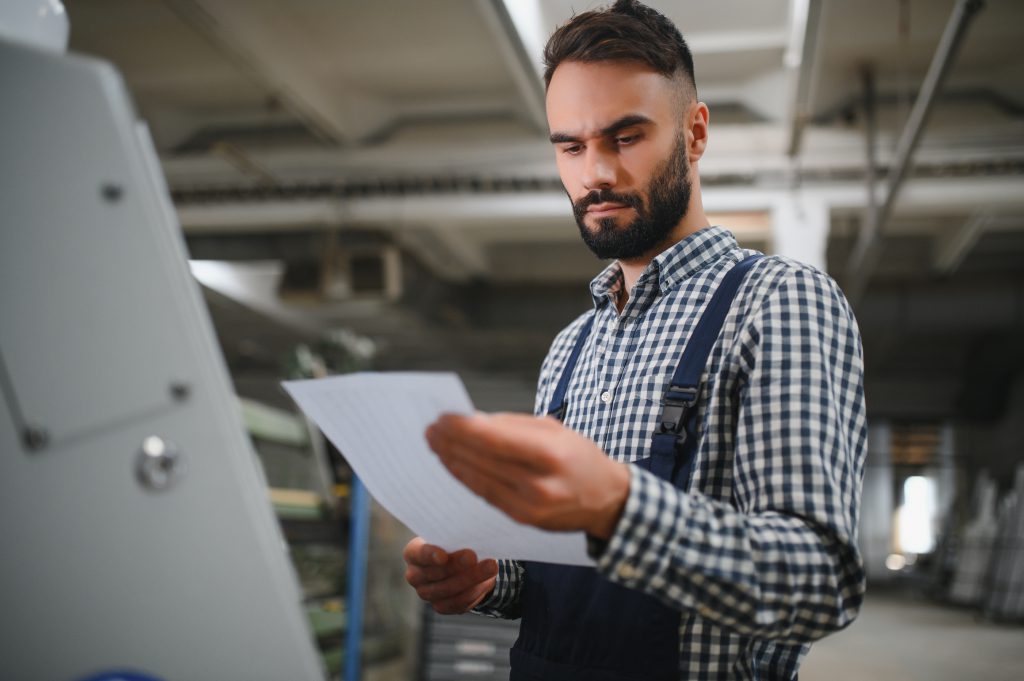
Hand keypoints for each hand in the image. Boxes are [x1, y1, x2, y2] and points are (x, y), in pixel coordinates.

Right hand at [402, 537, 497, 613]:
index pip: (417, 554)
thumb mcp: (454, 535)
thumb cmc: (456, 543)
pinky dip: (474, 592)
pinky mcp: (441, 606)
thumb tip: (471, 530)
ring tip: (490, 567)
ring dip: (471, 578)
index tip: (443, 556)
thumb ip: (456, 534)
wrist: (463, 564)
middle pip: (434, 573)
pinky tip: (487, 582)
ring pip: (448, 589)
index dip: (429, 555)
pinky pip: (457, 602)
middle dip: (456, 565)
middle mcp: (415, 575)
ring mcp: (426, 593)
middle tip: (473, 556)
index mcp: (413, 553)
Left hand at [425, 413, 629, 538]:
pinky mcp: (524, 519)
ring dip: (452, 461)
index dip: (463, 429)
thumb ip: (512, 426)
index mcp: (549, 454)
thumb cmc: (579, 456)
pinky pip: (486, 495)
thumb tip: (471, 422)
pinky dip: (467, 478)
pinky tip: (453, 465)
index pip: (494, 440)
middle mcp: (539, 484)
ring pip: (479, 480)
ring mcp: (530, 506)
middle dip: (452, 443)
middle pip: (482, 461)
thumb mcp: (554, 430)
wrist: (607, 499)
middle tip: (430, 429)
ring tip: (434, 445)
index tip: (443, 417)